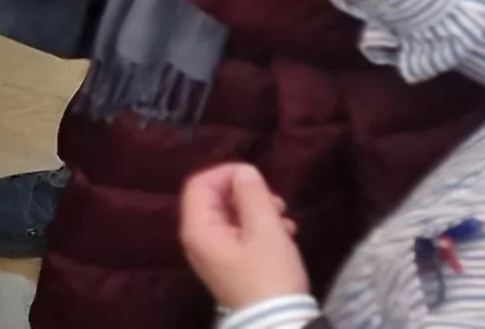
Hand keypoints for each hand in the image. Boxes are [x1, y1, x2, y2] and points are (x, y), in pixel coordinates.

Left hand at [177, 165, 310, 309]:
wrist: (278, 324)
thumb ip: (252, 195)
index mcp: (198, 230)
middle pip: (217, 200)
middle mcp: (198, 240)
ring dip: (260, 213)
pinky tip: (286, 236)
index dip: (226, 174)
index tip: (256, 176)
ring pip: (233, 217)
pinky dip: (262, 230)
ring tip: (286, 222)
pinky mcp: (230, 264)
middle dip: (249, 196)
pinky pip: (240, 235)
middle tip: (278, 204)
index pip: (199, 185)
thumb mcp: (265, 231)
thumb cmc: (270, 276)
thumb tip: (243, 170)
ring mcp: (214, 253)